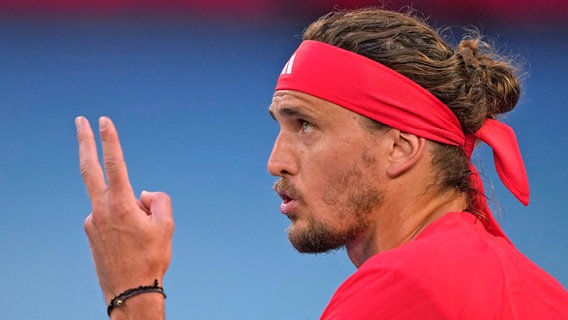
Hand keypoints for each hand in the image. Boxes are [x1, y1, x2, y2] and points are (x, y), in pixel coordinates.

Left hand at [76, 116, 173, 303]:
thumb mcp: (167, 225)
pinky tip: (130, 241)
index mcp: (121, 205)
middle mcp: (101, 209)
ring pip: (113, 200)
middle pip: (89, 168)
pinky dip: (122, 219)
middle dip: (84, 142)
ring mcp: (92, 221)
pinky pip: (109, 215)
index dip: (109, 140)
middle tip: (79, 121)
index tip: (103, 121)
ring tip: (142, 237)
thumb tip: (143, 193)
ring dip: (129, 207)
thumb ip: (158, 199)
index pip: (114, 164)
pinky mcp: (90, 232)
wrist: (131, 292)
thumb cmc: (151, 258)